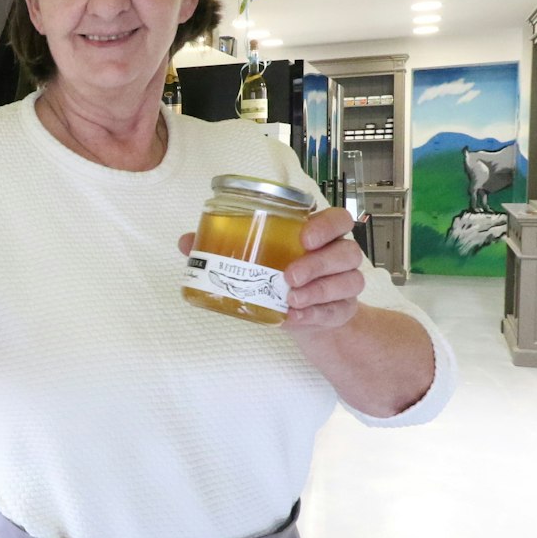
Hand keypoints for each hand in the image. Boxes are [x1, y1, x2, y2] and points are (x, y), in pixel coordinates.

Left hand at [178, 207, 365, 330]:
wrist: (303, 314)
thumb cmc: (278, 276)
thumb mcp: (255, 259)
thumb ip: (222, 247)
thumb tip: (187, 242)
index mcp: (319, 235)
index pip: (338, 220)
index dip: (326, 226)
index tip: (304, 237)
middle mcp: (337, 255)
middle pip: (346, 252)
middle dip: (319, 263)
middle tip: (289, 276)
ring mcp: (343, 283)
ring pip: (349, 281)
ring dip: (320, 290)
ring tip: (291, 299)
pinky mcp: (341, 310)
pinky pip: (336, 310)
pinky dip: (316, 314)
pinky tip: (295, 317)